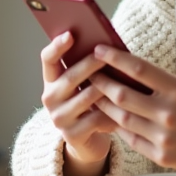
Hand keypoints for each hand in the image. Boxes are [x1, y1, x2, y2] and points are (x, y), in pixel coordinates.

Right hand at [39, 32, 116, 175]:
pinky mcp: (72, 135)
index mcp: (52, 81)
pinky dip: (113, 112)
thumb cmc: (91, 105)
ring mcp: (59, 118)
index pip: (48, 59)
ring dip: (107, 88)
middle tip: (106, 54)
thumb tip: (109, 45)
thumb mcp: (86, 85)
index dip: (57, 46)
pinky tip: (127, 109)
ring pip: (87, 97)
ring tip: (125, 80)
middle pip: (70, 77)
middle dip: (90, 64)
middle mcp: (50, 98)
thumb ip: (89, 68)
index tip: (70, 34)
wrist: (88, 142)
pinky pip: (96, 118)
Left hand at [88, 45, 175, 173]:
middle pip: (122, 94)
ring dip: (104, 105)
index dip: (114, 58)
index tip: (98, 50)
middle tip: (88, 73)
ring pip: (122, 118)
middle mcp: (169, 114)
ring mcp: (163, 137)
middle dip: (101, 82)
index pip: (138, 69)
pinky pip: (131, 139)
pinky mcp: (161, 156)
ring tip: (94, 95)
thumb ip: (161, 84)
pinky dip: (120, 127)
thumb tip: (127, 73)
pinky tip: (112, 118)